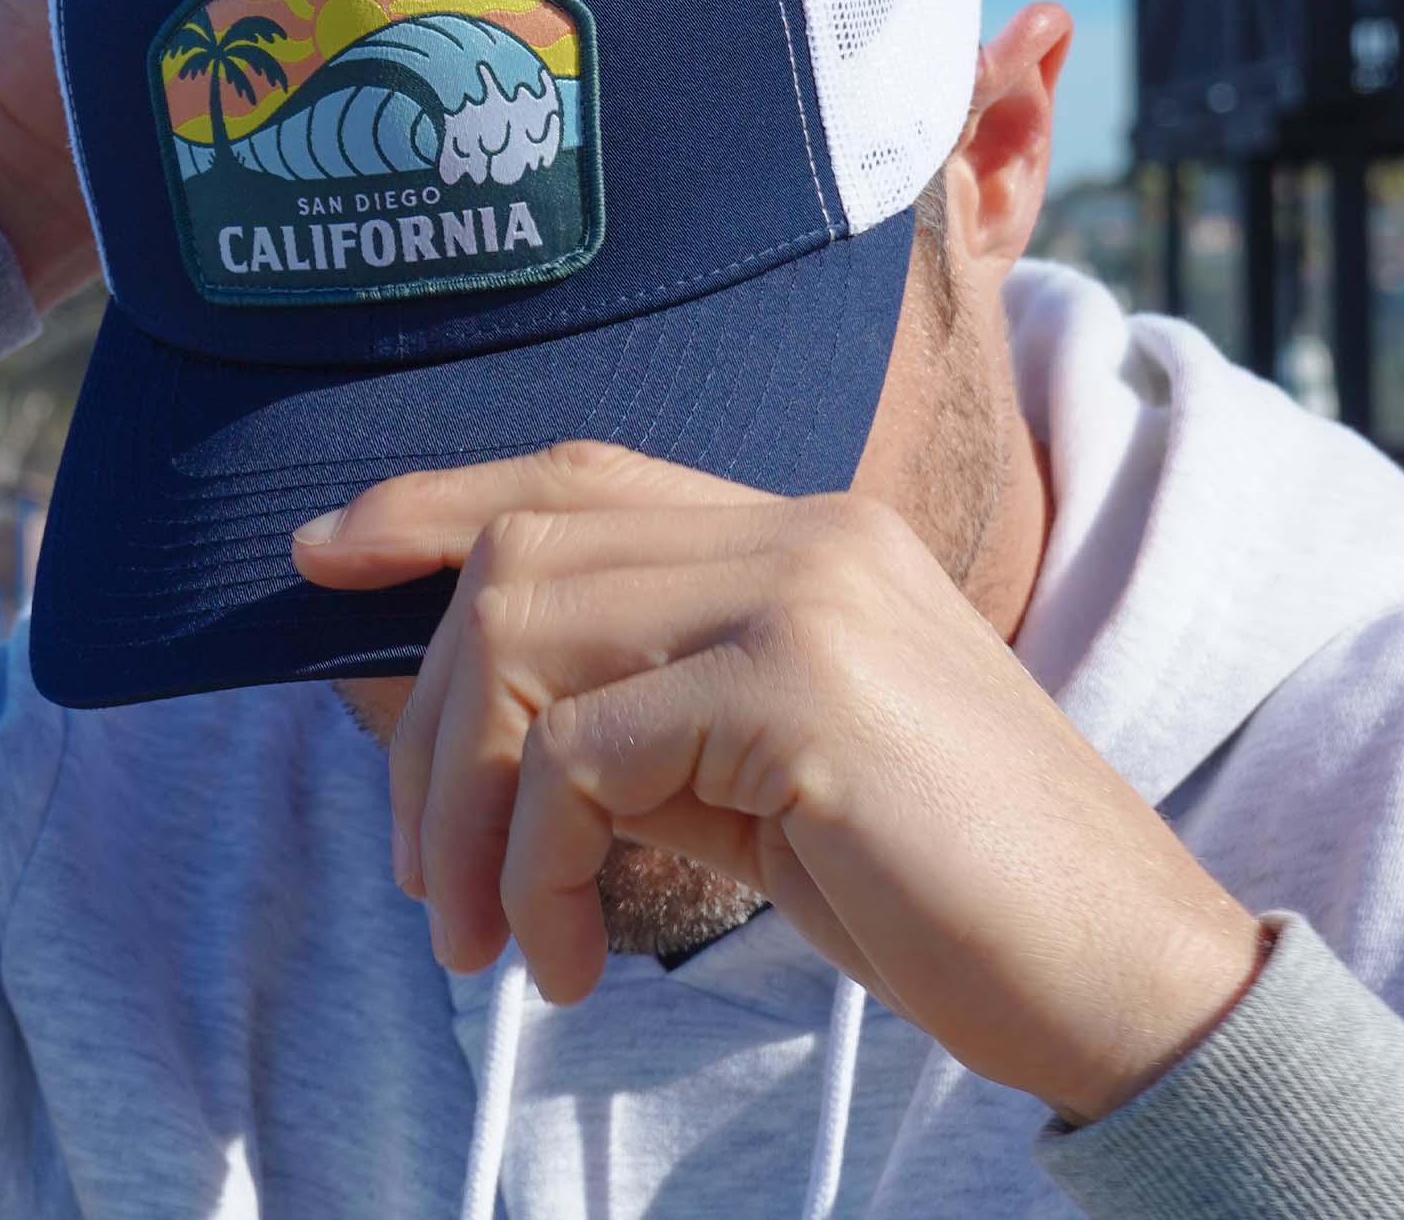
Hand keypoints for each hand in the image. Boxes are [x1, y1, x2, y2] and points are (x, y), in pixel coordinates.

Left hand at [293, 442, 1270, 1125]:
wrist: (1124, 973)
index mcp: (799, 531)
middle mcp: (799, 531)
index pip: (577, 473)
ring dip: (465, 807)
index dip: (436, 501)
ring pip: (527, 640)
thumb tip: (466, 722)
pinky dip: (535, 867)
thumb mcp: (755, 772)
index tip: (322, 552)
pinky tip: (568, 958)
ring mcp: (804, 594)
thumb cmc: (933, 883)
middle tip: (423, 880)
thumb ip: (635, 709)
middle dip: (431, 721)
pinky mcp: (802, 689)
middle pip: (522, 556)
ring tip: (481, 937)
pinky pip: (582, 757)